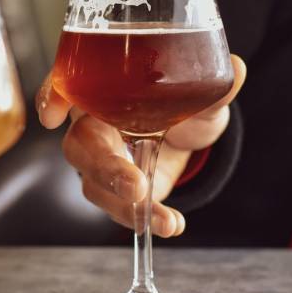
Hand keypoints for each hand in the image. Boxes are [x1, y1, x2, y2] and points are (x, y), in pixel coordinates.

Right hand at [36, 55, 245, 236]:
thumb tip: (238, 69)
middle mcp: (95, 123)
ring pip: (94, 182)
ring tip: (161, 217)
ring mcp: (103, 160)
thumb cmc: (183, 101)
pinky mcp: (117, 189)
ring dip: (124, 203)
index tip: (52, 113)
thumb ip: (214, 87)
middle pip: (79, 144)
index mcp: (104, 87)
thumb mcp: (203, 94)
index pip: (67, 84)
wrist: (193, 133)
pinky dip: (144, 218)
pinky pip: (119, 206)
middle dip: (103, 167)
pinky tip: (171, 224)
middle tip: (134, 184)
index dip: (52, 96)